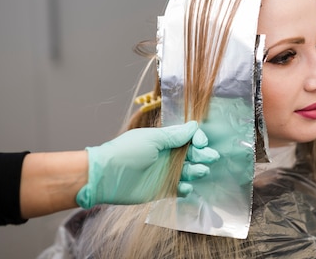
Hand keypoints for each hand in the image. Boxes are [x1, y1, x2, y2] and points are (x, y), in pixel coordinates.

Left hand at [76, 122, 218, 208]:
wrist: (107, 177)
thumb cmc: (127, 152)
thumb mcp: (152, 139)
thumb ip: (175, 135)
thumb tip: (194, 125)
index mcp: (165, 141)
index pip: (188, 138)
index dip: (198, 140)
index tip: (202, 143)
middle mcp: (167, 156)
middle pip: (192, 154)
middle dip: (202, 155)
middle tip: (208, 158)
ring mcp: (166, 173)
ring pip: (189, 171)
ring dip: (197, 171)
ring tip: (198, 171)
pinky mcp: (163, 190)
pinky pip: (180, 189)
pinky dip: (186, 189)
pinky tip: (185, 187)